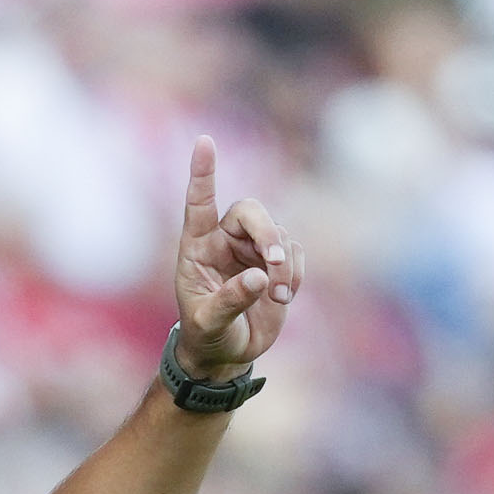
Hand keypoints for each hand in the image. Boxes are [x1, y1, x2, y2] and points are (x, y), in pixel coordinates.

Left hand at [170, 136, 299, 377]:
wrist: (226, 352)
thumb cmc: (207, 334)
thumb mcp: (209, 322)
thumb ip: (229, 300)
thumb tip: (260, 277)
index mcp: (197, 247)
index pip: (199, 203)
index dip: (203, 173)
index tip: (205, 141)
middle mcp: (225, 240)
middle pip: (251, 212)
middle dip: (267, 234)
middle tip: (274, 263)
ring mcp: (253, 249)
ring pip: (279, 236)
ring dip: (284, 266)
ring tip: (277, 298)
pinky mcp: (277, 262)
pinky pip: (296, 253)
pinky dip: (295, 273)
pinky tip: (283, 297)